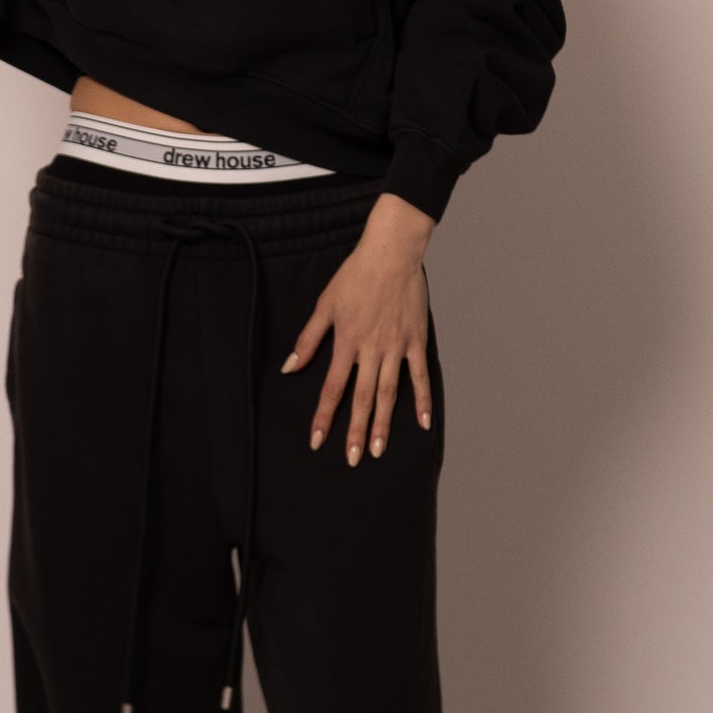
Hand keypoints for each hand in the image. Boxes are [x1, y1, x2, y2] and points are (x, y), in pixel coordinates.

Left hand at [281, 196, 435, 464]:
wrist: (391, 253)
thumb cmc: (355, 276)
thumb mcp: (324, 304)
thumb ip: (308, 339)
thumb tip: (290, 367)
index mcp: (345, 342)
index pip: (331, 388)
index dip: (324, 417)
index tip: (317, 441)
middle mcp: (370, 350)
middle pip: (362, 398)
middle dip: (357, 431)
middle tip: (353, 459)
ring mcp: (395, 347)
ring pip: (389, 393)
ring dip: (385, 424)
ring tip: (380, 450)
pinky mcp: (415, 341)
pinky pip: (419, 376)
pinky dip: (421, 400)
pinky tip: (422, 423)